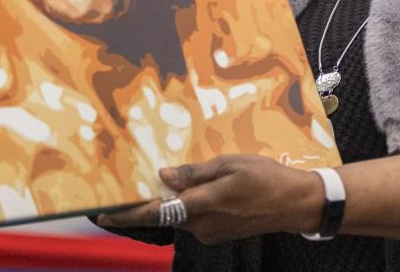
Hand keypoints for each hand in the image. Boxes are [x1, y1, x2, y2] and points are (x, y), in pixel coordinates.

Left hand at [97, 155, 324, 244]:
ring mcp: (210, 233)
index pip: (157, 212)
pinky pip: (195, 219)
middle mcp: (202, 225)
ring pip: (180, 216)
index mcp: (203, 205)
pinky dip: (189, 205)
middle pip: (166, 214)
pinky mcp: (218, 234)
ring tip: (176, 180)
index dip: (128, 215)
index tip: (104, 215)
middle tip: (135, 184)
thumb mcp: (229, 165)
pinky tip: (202, 189)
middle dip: (150, 201)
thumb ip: (194, 173)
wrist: (295, 204)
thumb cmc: (265, 178)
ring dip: (173, 202)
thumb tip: (163, 176)